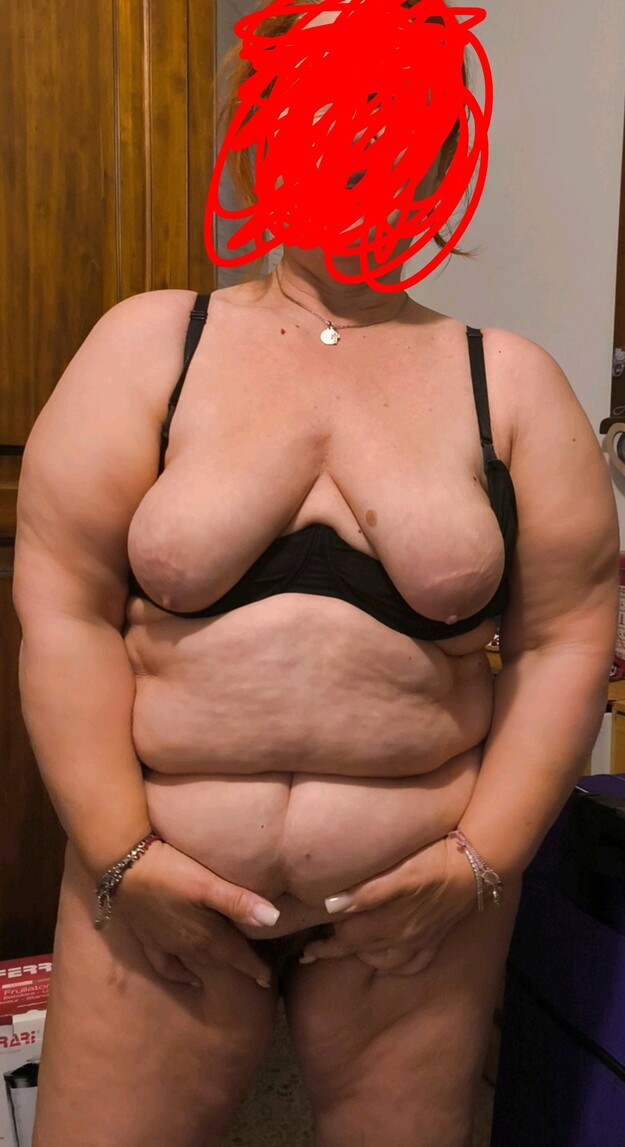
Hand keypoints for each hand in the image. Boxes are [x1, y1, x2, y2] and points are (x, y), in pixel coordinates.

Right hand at [114, 840, 278, 988]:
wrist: (122, 865)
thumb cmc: (169, 870)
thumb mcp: (206, 883)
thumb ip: (239, 902)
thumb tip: (274, 920)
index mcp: (205, 935)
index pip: (237, 956)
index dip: (255, 968)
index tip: (269, 979)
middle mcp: (187, 946)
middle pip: (219, 962)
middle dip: (237, 969)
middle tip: (256, 976)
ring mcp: (166, 944)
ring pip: (195, 965)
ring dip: (213, 971)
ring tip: (227, 974)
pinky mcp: (148, 938)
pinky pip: (166, 966)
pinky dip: (179, 974)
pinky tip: (187, 977)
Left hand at [300, 836, 477, 975]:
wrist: (476, 866)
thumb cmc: (432, 863)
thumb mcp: (399, 874)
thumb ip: (365, 893)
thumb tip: (329, 905)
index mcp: (388, 924)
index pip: (347, 941)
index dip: (324, 947)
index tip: (305, 952)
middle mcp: (402, 939)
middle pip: (363, 951)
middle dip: (339, 951)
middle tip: (320, 948)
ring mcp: (421, 940)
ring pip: (386, 962)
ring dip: (366, 957)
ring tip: (352, 950)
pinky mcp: (436, 937)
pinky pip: (413, 963)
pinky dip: (397, 964)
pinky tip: (390, 957)